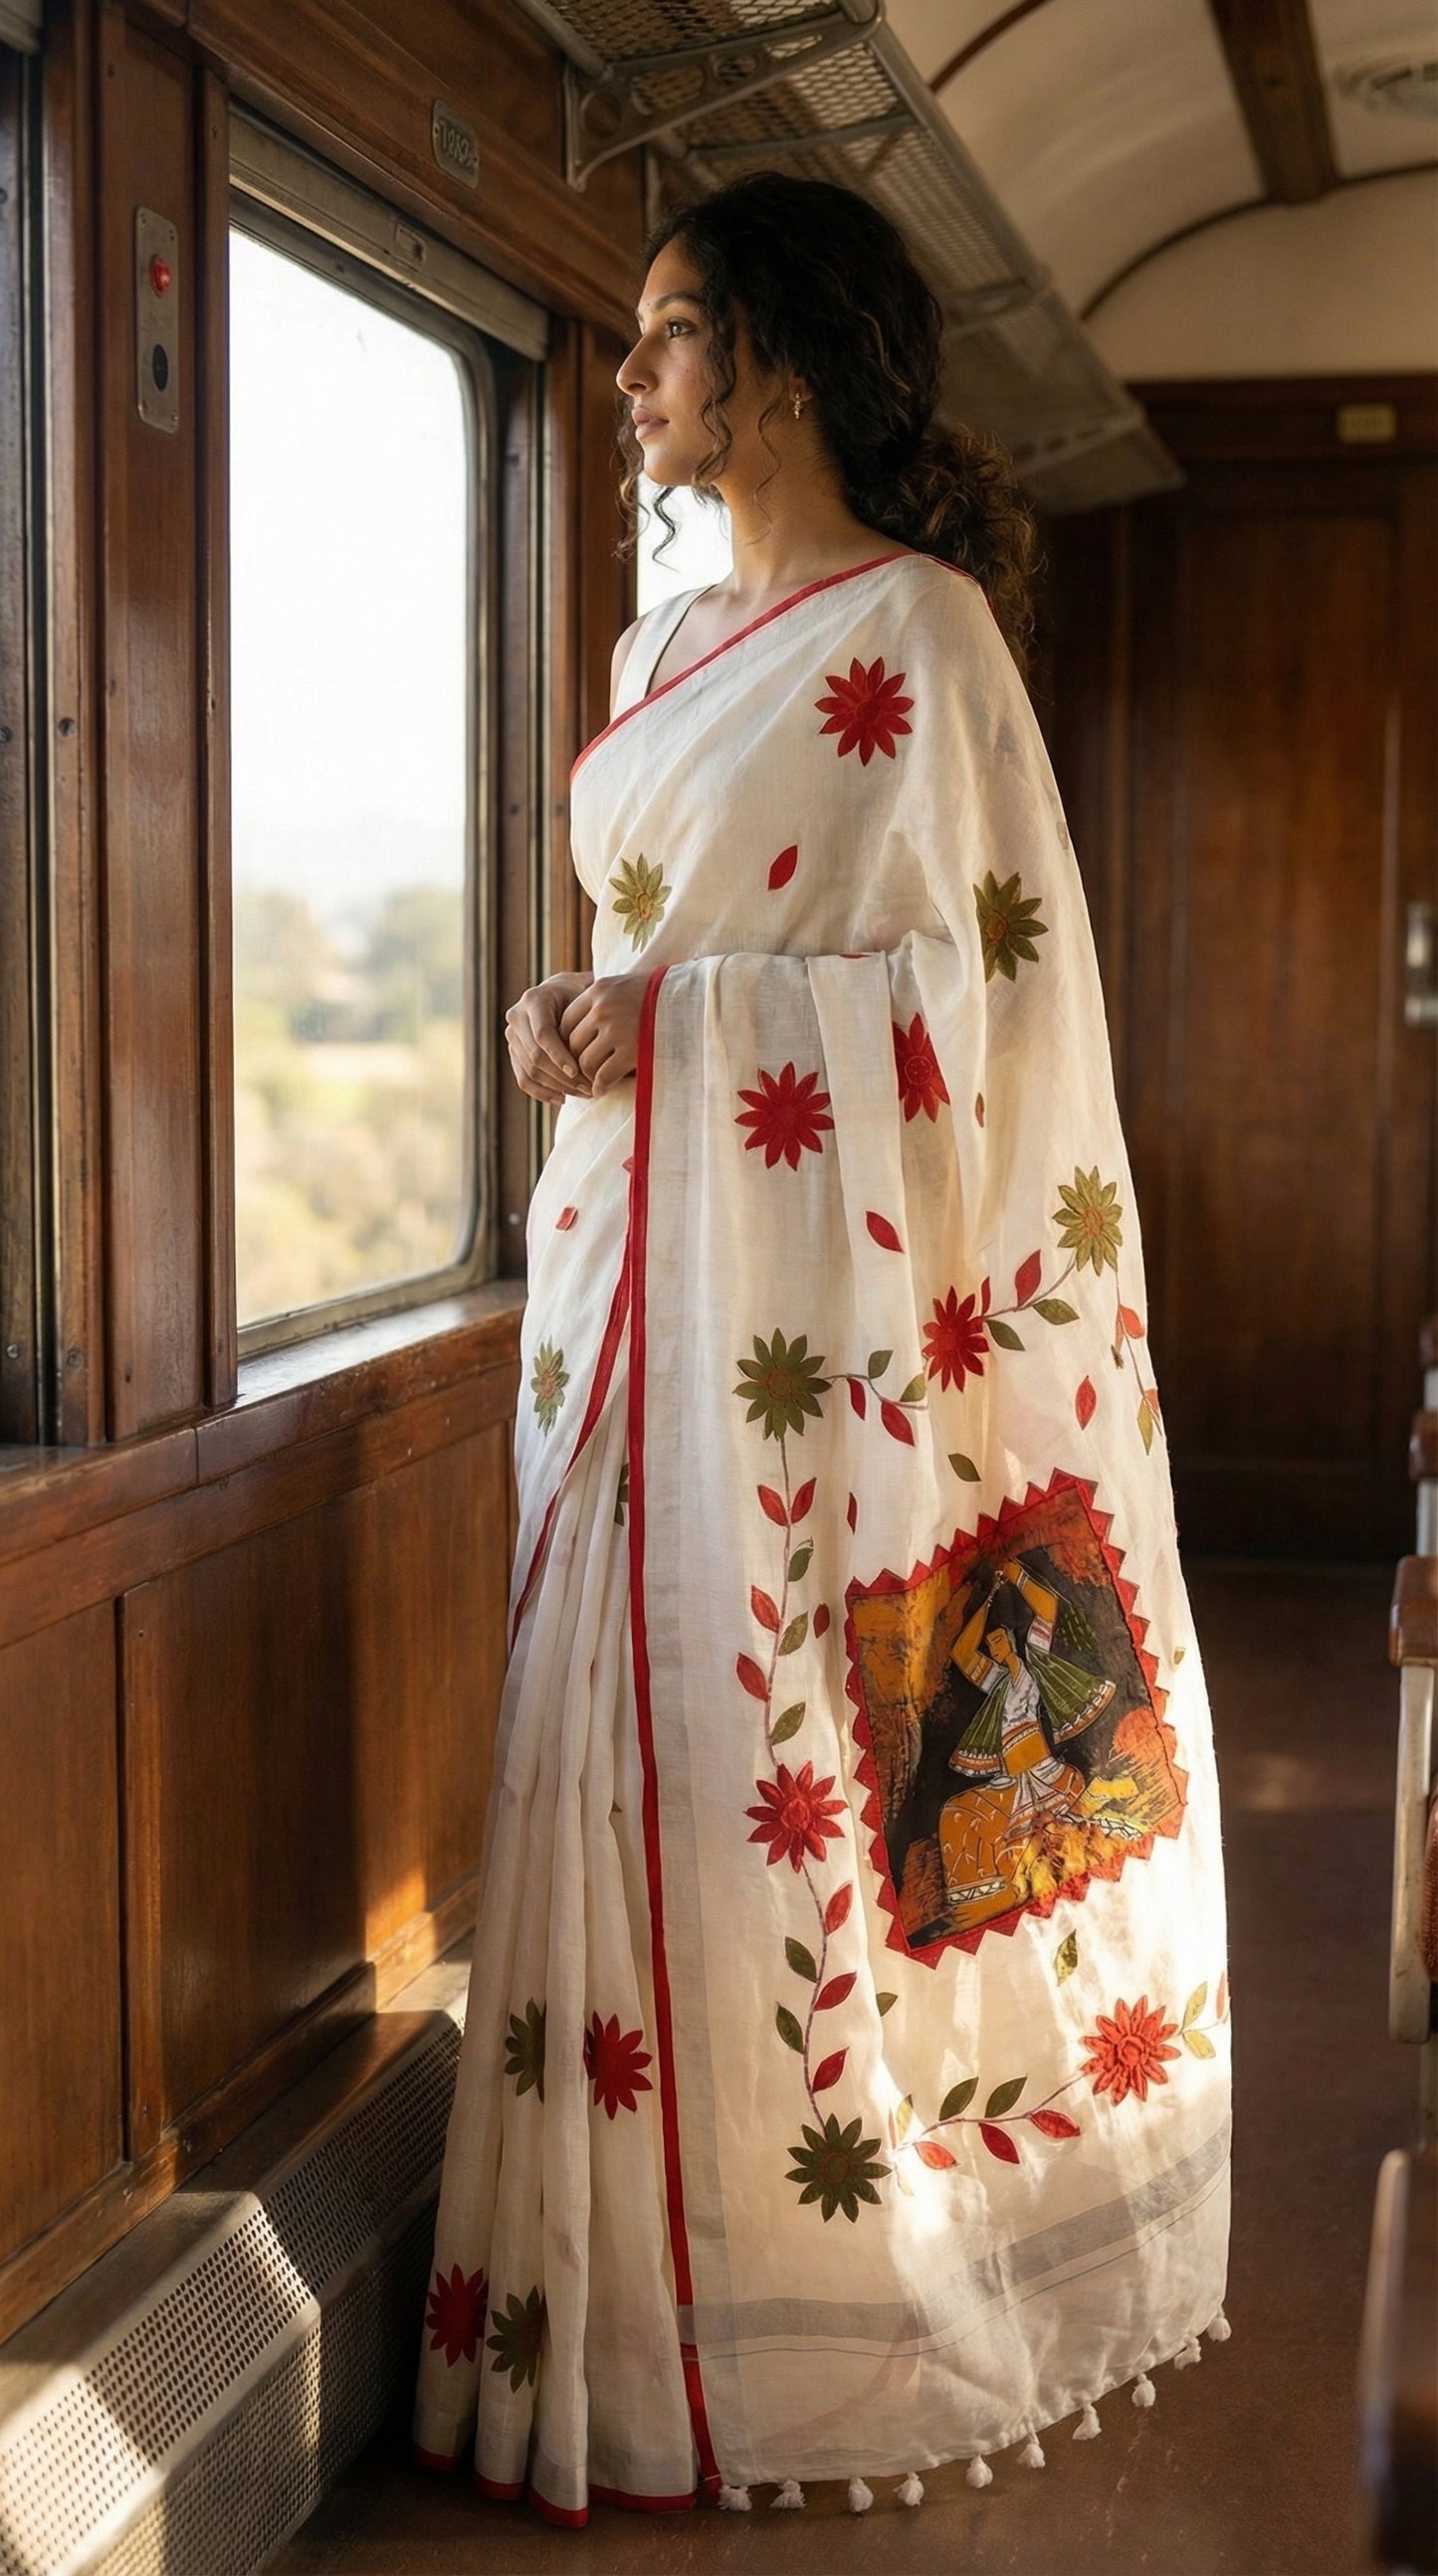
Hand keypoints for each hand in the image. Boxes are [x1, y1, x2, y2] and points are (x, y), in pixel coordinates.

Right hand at [505, 971, 593, 1103]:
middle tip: (589, 1088)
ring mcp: (512, 1035)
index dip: (559, 1056)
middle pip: (535, 1056)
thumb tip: (599, 1052)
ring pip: (530, 1071)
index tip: (578, 1071)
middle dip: (562, 1077)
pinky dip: (542, 1093)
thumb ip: (587, 1018)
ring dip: (557, 1087)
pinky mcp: (514, 1052)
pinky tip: (563, 1099)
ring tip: (583, 1093)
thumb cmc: (581, 995)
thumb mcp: (585, 998)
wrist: (563, 993)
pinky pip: (523, 1079)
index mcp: (533, 1000)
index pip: (543, 1034)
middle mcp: (517, 1016)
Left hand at [559, 972, 649, 1097]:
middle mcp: (602, 1008)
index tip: (575, 1052)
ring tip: (593, 1082)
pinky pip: (603, 1076)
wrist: (692, 999)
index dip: (566, 1041)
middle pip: (572, 1043)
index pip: (566, 1020)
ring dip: (587, 1076)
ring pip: (584, 1062)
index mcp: (598, 991)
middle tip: (582, 1073)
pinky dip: (600, 1087)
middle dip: (575, 1062)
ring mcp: (616, 1029)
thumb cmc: (659, 995)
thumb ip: (603, 1000)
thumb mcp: (626, 986)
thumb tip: (582, 1023)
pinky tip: (602, 1090)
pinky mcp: (631, 1051)